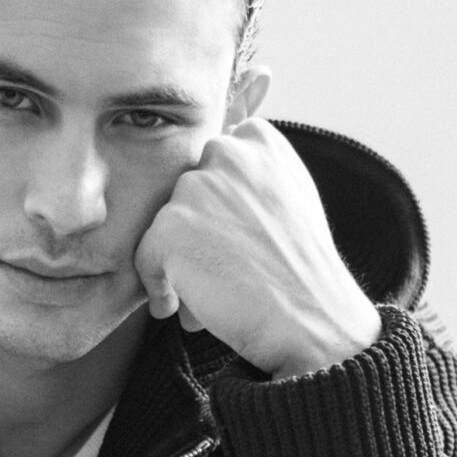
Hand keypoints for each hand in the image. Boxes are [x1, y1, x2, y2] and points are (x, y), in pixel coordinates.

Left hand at [134, 118, 382, 376]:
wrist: (311, 317)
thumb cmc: (304, 269)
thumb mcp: (294, 196)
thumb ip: (257, 173)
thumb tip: (213, 173)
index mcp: (257, 140)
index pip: (215, 161)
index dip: (219, 205)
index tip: (236, 238)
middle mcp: (225, 152)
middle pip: (187, 194)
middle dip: (199, 234)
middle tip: (225, 271)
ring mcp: (195, 189)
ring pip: (166, 228)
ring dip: (180, 261)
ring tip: (211, 294)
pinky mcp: (169, 228)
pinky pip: (145, 258)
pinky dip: (158, 288)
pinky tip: (178, 308)